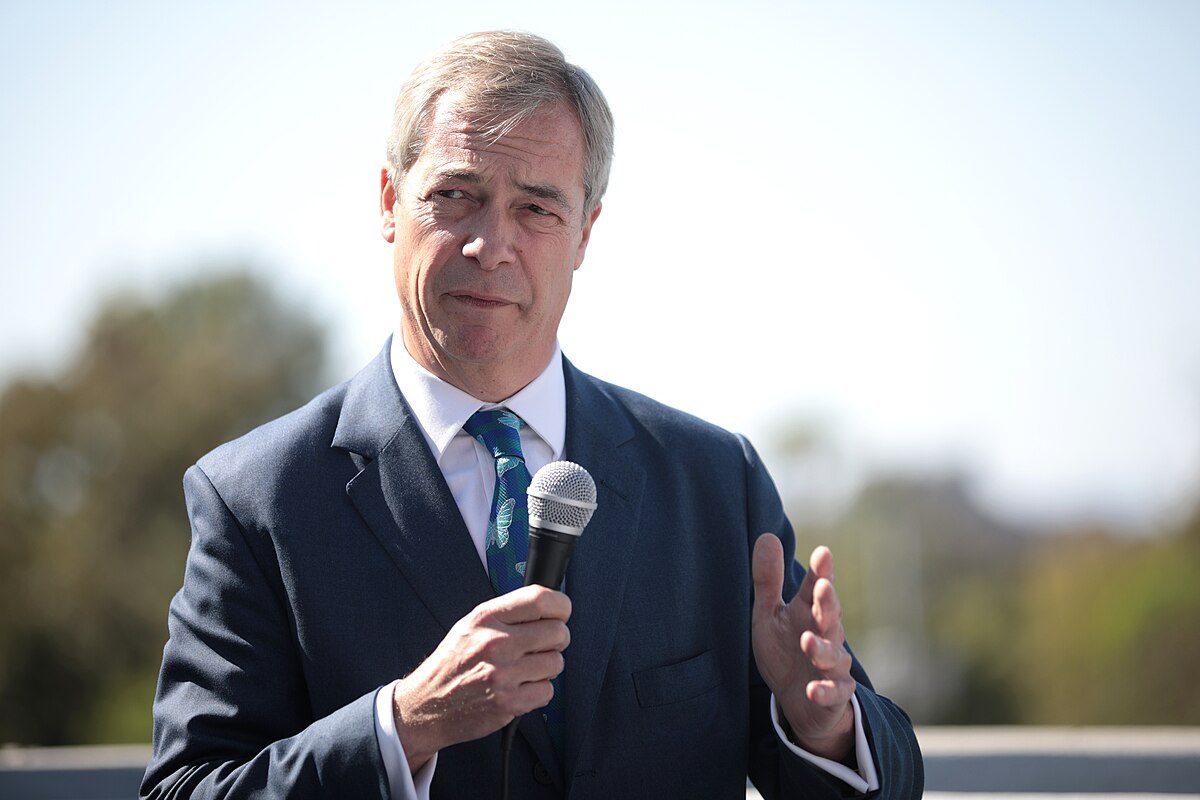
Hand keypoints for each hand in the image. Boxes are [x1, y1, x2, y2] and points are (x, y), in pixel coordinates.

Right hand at [391, 585, 570, 772]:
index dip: (560, 605)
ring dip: (547, 667)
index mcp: (486, 618)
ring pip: (556, 663)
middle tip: (543, 645)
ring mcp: (503, 674)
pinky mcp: (509, 703)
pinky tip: (520, 687)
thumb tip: (547, 607)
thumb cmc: (452, 664)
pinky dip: (539, 691)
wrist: (427, 704)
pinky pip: (548, 691)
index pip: (539, 600)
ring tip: (526, 669)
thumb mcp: (471, 625)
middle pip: (557, 632)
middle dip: (557, 639)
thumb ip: (507, 614)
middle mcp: (495, 643)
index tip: (561, 612)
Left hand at [752, 534, 855, 761]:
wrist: (798, 700)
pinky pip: (833, 693)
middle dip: (828, 602)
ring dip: (822, 648)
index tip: (823, 553)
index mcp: (808, 611)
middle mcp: (826, 634)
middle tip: (823, 587)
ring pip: (833, 655)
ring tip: (807, 641)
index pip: (816, 588)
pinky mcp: (835, 693)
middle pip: (830, 616)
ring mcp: (832, 665)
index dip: (820, 571)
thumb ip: (768, 580)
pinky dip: (824, 691)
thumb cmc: (785, 651)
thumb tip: (767, 535)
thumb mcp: (770, 615)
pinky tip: (812, 689)